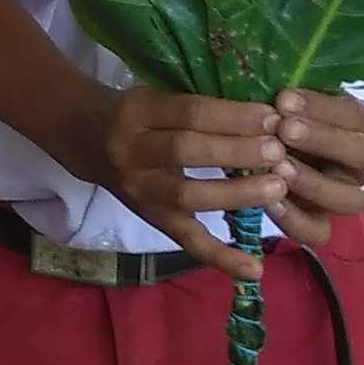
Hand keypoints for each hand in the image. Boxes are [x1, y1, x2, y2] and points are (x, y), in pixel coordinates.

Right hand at [81, 85, 290, 276]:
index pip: (188, 112)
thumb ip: (201, 105)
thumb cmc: (137, 113)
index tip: (272, 117)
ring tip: (277, 187)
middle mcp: (132, 152)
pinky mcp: (152, 219)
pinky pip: (187, 242)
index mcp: (137, 111)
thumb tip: (268, 115)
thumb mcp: (157, 94)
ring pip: (188, 196)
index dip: (232, 116)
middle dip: (236, 152)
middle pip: (185, 151)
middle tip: (278, 151)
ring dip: (236, 194)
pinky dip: (222, 258)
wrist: (85, 138)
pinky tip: (255, 269)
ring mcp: (140, 190)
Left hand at [269, 88, 363, 247]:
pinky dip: (295, 220)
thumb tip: (276, 85)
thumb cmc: (287, 117)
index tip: (285, 98)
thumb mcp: (296, 101)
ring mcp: (343, 197)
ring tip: (278, 167)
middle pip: (362, 155)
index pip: (358, 117)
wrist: (275, 152)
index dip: (324, 108)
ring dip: (314, 182)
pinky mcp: (320, 225)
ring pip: (348, 199)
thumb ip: (295, 95)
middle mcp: (362, 165)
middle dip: (323, 140)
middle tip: (284, 128)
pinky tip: (270, 202)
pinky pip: (318, 232)